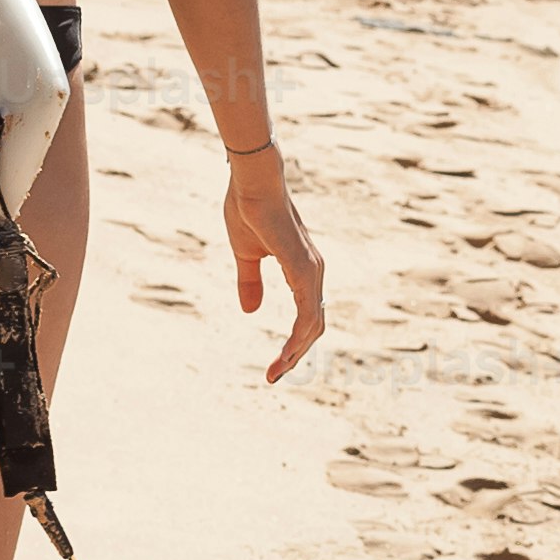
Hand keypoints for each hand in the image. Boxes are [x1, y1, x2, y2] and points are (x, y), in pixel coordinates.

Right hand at [224, 148, 322, 383]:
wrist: (252, 183)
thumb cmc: (249, 210)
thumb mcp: (246, 255)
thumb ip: (250, 282)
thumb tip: (250, 312)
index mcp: (302, 270)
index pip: (306, 316)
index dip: (293, 342)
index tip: (274, 365)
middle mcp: (313, 273)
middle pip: (313, 326)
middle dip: (295, 354)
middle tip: (274, 376)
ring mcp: (311, 271)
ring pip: (312, 324)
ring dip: (295, 352)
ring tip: (276, 372)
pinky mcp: (303, 269)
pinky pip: (306, 313)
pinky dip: (297, 337)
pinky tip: (285, 354)